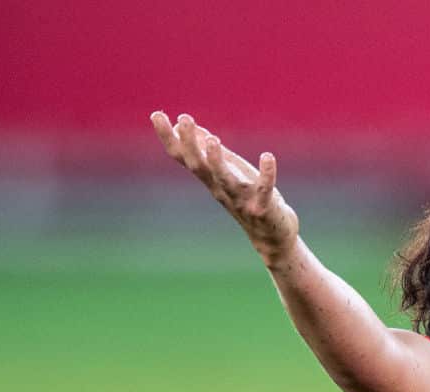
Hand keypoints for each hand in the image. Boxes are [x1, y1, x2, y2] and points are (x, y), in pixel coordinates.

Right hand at [150, 111, 299, 262]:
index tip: (156, 115)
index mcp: (211, 179)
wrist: (272, 239)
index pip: (184, 157)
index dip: (169, 138)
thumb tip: (193, 128)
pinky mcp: (263, 209)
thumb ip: (213, 153)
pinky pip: (264, 190)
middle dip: (189, 143)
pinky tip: (268, 156)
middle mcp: (220, 189)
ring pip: (225, 180)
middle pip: (199, 166)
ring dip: (217, 161)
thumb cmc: (249, 200)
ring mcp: (241, 200)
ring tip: (212, 140)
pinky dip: (267, 174)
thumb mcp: (230, 174)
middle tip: (183, 119)